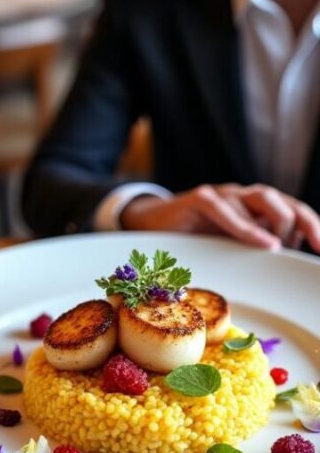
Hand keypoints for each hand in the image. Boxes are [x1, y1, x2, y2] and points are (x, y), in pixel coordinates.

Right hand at [120, 184, 319, 251]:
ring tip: (279, 246)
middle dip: (304, 223)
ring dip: (277, 222)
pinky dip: (245, 226)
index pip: (293, 211)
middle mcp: (242, 197)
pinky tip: (261, 243)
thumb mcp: (229, 244)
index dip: (313, 226)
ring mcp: (221, 195)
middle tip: (312, 247)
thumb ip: (255, 246)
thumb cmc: (192, 237)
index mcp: (254, 208)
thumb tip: (287, 258)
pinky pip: (224, 209)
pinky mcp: (198, 199)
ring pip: (260, 198)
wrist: (149, 223)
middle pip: (282, 201)